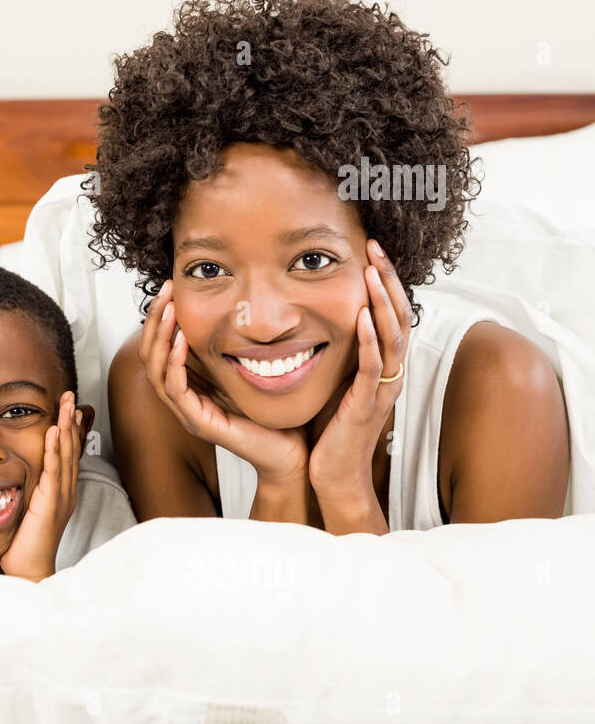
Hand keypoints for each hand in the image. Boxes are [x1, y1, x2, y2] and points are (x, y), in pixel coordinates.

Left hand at [0, 391, 80, 581]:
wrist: (27, 569)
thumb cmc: (23, 544)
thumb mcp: (26, 510)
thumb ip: (25, 490)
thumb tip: (15, 475)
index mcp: (58, 493)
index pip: (65, 454)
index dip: (68, 430)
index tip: (68, 409)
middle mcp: (64, 492)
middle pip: (70, 450)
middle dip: (71, 422)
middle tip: (70, 397)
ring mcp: (61, 498)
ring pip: (66, 456)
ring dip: (66, 429)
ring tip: (66, 407)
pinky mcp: (51, 505)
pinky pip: (53, 472)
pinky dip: (54, 450)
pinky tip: (54, 433)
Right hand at [140, 278, 308, 484]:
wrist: (291, 451)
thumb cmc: (274, 413)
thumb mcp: (247, 369)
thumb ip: (232, 347)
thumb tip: (233, 309)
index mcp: (191, 386)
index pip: (160, 349)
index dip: (160, 318)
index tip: (170, 289)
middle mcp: (184, 400)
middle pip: (150, 356)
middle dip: (155, 320)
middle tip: (165, 291)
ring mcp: (189, 413)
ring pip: (156, 371)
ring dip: (160, 337)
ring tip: (170, 310)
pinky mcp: (200, 424)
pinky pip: (176, 390)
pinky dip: (175, 363)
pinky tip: (182, 340)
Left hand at [308, 240, 410, 510]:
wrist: (334, 475)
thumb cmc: (331, 430)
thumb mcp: (336, 382)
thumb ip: (338, 354)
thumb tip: (322, 321)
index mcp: (382, 367)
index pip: (391, 315)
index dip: (386, 283)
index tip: (371, 252)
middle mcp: (388, 374)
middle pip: (399, 317)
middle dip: (388, 280)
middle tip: (375, 248)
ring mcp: (380, 389)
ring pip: (391, 338)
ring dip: (382, 302)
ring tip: (372, 272)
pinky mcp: (366, 405)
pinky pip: (372, 368)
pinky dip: (370, 341)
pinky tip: (364, 318)